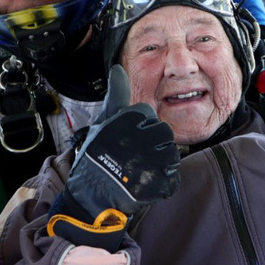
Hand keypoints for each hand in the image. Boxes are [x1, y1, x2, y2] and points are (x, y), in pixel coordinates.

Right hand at [63, 65, 180, 218]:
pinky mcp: (160, 182)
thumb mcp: (101, 122)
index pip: (147, 114)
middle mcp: (141, 137)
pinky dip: (162, 181)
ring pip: (171, 152)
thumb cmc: (94, 156)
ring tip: (139, 168)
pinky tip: (145, 181)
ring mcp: (152, 160)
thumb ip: (116, 95)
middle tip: (132, 155)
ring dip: (159, 161)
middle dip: (151, 142)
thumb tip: (118, 68)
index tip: (126, 139)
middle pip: (162, 131)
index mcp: (128, 120)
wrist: (91, 196)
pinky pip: (173, 176)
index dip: (137, 127)